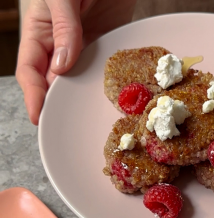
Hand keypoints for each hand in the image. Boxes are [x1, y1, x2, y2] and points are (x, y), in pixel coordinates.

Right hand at [16, 0, 136, 124]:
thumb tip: (63, 66)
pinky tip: (112, 92)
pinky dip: (105, 79)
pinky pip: (103, 64)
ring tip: (88, 114)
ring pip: (80, 76)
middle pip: (56, 79)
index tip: (40, 115)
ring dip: (83, 93)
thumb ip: (63, 28)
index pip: (31, 69)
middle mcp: (60, 43)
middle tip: (67, 123)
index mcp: (39, 32)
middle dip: (59, 100)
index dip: (33, 94)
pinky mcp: (106, 41)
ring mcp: (84, 43)